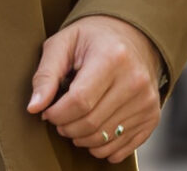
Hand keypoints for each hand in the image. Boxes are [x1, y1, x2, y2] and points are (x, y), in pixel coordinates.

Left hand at [28, 15, 162, 161]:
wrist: (133, 36)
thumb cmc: (93, 39)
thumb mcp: (63, 44)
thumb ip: (46, 75)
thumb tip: (34, 107)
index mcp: (113, 57)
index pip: (79, 102)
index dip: (56, 113)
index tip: (48, 111)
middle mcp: (135, 81)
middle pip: (90, 124)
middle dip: (66, 127)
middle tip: (60, 118)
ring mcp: (147, 101)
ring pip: (103, 140)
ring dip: (81, 138)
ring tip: (76, 122)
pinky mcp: (152, 117)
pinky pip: (120, 149)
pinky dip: (101, 148)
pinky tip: (94, 130)